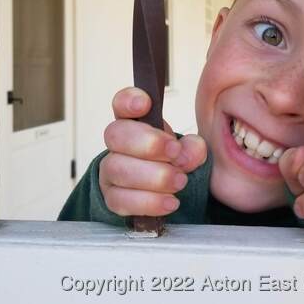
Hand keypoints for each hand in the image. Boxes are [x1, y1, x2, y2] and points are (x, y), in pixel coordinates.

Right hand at [99, 87, 206, 216]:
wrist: (162, 190)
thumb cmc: (170, 161)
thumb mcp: (186, 150)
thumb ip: (192, 148)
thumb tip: (187, 153)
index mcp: (134, 122)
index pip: (122, 103)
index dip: (129, 100)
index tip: (145, 103)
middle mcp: (117, 144)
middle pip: (116, 134)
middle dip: (147, 143)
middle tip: (175, 152)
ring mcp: (111, 170)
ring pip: (118, 168)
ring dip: (153, 176)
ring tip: (179, 181)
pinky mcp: (112, 197)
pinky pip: (121, 200)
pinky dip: (149, 203)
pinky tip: (170, 202)